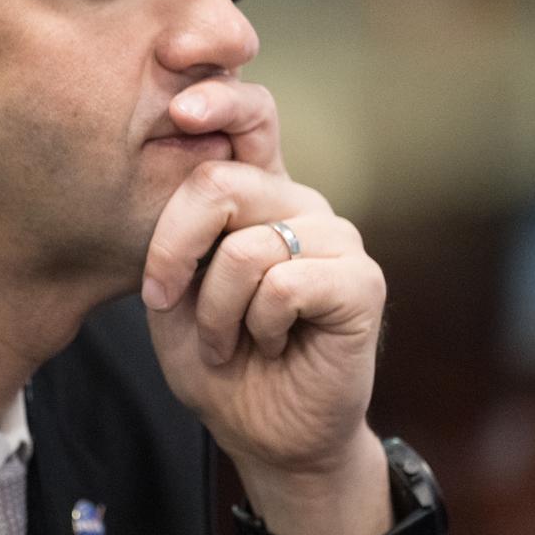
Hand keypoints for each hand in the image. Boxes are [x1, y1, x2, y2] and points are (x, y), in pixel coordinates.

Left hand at [142, 79, 392, 534]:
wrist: (268, 436)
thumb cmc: (221, 363)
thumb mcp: (173, 295)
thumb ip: (177, 235)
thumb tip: (181, 164)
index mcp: (258, 193)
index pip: (245, 118)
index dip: (215, 98)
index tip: (177, 105)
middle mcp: (301, 203)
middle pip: (220, 183)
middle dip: (177, 254)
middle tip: (176, 307)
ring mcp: (336, 238)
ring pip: (245, 248)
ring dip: (219, 313)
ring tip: (236, 341)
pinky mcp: (361, 281)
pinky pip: (284, 283)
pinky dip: (262, 326)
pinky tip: (278, 345)